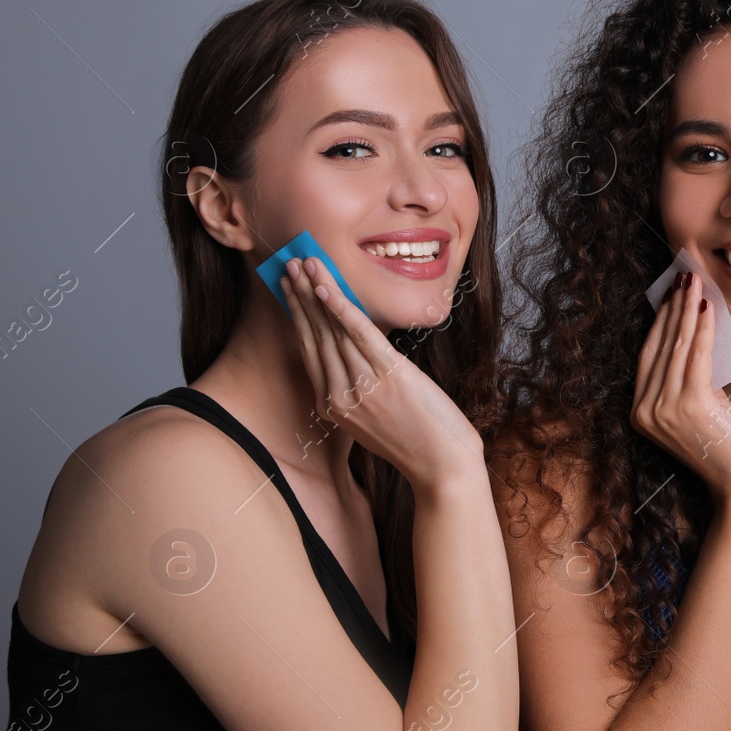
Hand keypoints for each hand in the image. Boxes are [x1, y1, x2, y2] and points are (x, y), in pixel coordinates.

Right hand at [280, 256, 483, 488]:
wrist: (443, 468)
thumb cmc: (416, 443)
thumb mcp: (374, 419)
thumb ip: (358, 390)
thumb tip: (358, 355)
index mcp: (332, 407)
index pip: (309, 351)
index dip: (298, 316)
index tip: (289, 290)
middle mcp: (339, 396)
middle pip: (314, 336)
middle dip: (299, 297)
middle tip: (288, 265)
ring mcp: (361, 385)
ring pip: (332, 329)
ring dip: (317, 291)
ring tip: (305, 262)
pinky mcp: (388, 375)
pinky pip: (358, 333)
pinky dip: (339, 307)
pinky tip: (325, 286)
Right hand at [631, 271, 730, 497]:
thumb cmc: (728, 448)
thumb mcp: (701, 409)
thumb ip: (690, 380)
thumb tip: (696, 331)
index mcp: (641, 413)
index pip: (649, 355)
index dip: (659, 321)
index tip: (671, 293)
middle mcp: (646, 411)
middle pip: (660, 345)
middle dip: (672, 306)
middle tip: (682, 276)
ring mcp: (664, 410)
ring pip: (677, 346)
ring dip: (686, 309)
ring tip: (694, 282)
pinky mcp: (691, 405)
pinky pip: (697, 356)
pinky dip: (702, 328)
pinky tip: (707, 307)